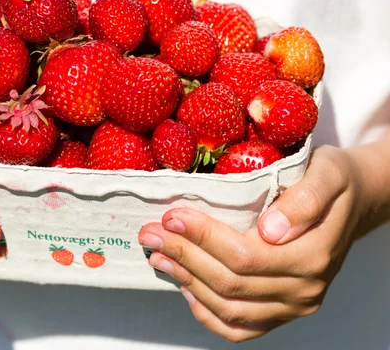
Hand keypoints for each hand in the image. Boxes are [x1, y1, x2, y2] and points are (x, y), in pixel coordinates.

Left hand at [138, 145, 364, 341]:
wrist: (352, 202)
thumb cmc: (334, 182)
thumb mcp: (326, 174)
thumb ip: (304, 199)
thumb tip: (271, 230)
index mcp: (314, 254)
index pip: (245, 256)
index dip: (202, 238)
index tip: (172, 216)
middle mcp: (304, 289)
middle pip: (230, 283)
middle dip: (183, 256)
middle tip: (150, 233)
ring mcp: (292, 306)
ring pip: (229, 308)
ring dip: (186, 282)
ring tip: (157, 255)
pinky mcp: (280, 312)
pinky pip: (239, 328)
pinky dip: (206, 312)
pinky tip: (184, 288)